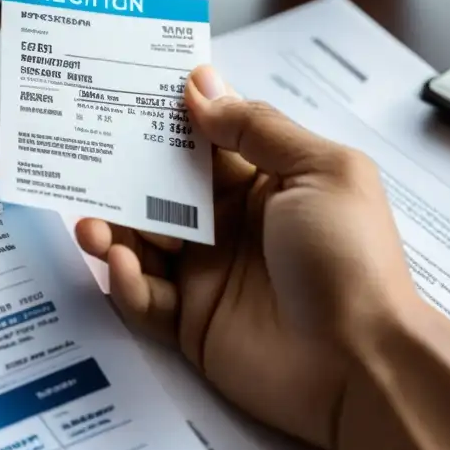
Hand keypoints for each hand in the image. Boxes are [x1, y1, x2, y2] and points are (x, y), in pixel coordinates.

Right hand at [75, 66, 418, 449]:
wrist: (362, 364)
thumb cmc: (351, 259)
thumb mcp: (318, 173)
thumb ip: (256, 128)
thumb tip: (202, 85)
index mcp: (263, 182)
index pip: (201, 142)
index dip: (165, 122)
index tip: (121, 99)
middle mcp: (230, 224)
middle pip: (159, 191)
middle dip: (123, 178)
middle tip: (87, 164)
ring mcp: (208, 273)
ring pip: (142, 242)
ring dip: (113, 230)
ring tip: (92, 225)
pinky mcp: (192, 322)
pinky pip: (144, 297)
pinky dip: (126, 281)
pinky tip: (122, 265)